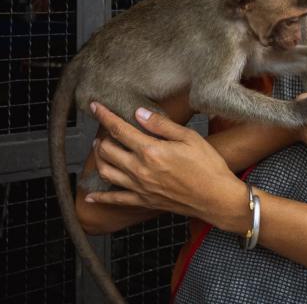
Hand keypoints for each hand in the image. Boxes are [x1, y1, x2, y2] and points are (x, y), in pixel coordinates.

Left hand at [86, 102, 246, 230]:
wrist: (217, 198)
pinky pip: (116, 200)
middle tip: (105, 128)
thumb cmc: (208, 166)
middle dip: (102, 136)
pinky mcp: (144, 201)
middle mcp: (140, 170)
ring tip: (100, 149)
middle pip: (107, 150)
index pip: (119, 129)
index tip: (95, 106)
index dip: (104, 116)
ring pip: (106, 172)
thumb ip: (161, 125)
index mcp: (151, 151)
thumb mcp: (189, 138)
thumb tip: (139, 113)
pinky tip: (89, 196)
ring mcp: (140, 187)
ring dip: (99, 158)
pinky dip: (100, 198)